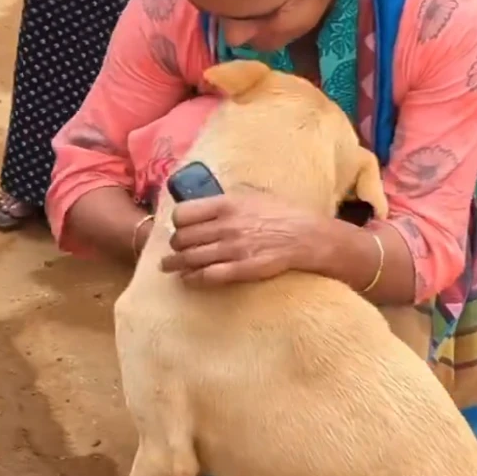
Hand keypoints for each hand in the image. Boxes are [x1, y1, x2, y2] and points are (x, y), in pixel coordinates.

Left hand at [159, 191, 321, 285]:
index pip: (183, 213)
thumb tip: (203, 203)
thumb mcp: (252, 196)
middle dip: (175, 246)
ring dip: (175, 264)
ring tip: (168, 267)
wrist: (308, 236)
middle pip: (183, 238)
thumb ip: (226, 201)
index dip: (178, 223)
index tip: (179, 228)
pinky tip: (187, 279)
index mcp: (226, 204)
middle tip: (174, 250)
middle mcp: (225, 226)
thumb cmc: (282, 213)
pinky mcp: (242, 269)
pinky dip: (192, 279)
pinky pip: (208, 276)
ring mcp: (233, 249)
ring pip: (191, 258)